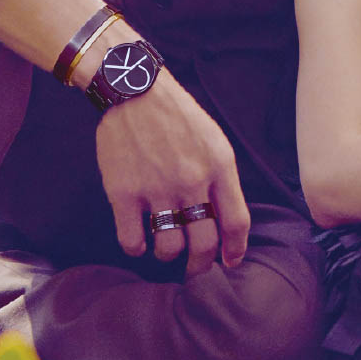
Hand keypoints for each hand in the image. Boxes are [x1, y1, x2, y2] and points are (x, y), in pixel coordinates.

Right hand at [95, 69, 250, 272]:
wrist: (135, 90)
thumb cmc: (178, 116)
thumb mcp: (214, 141)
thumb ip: (222, 180)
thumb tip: (227, 222)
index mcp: (218, 166)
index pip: (237, 222)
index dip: (236, 250)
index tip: (231, 261)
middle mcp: (191, 180)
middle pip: (204, 244)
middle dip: (203, 265)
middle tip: (197, 269)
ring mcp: (156, 188)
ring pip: (169, 248)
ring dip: (170, 256)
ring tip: (168, 249)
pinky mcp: (123, 192)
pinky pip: (132, 241)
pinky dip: (137, 248)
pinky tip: (140, 240)